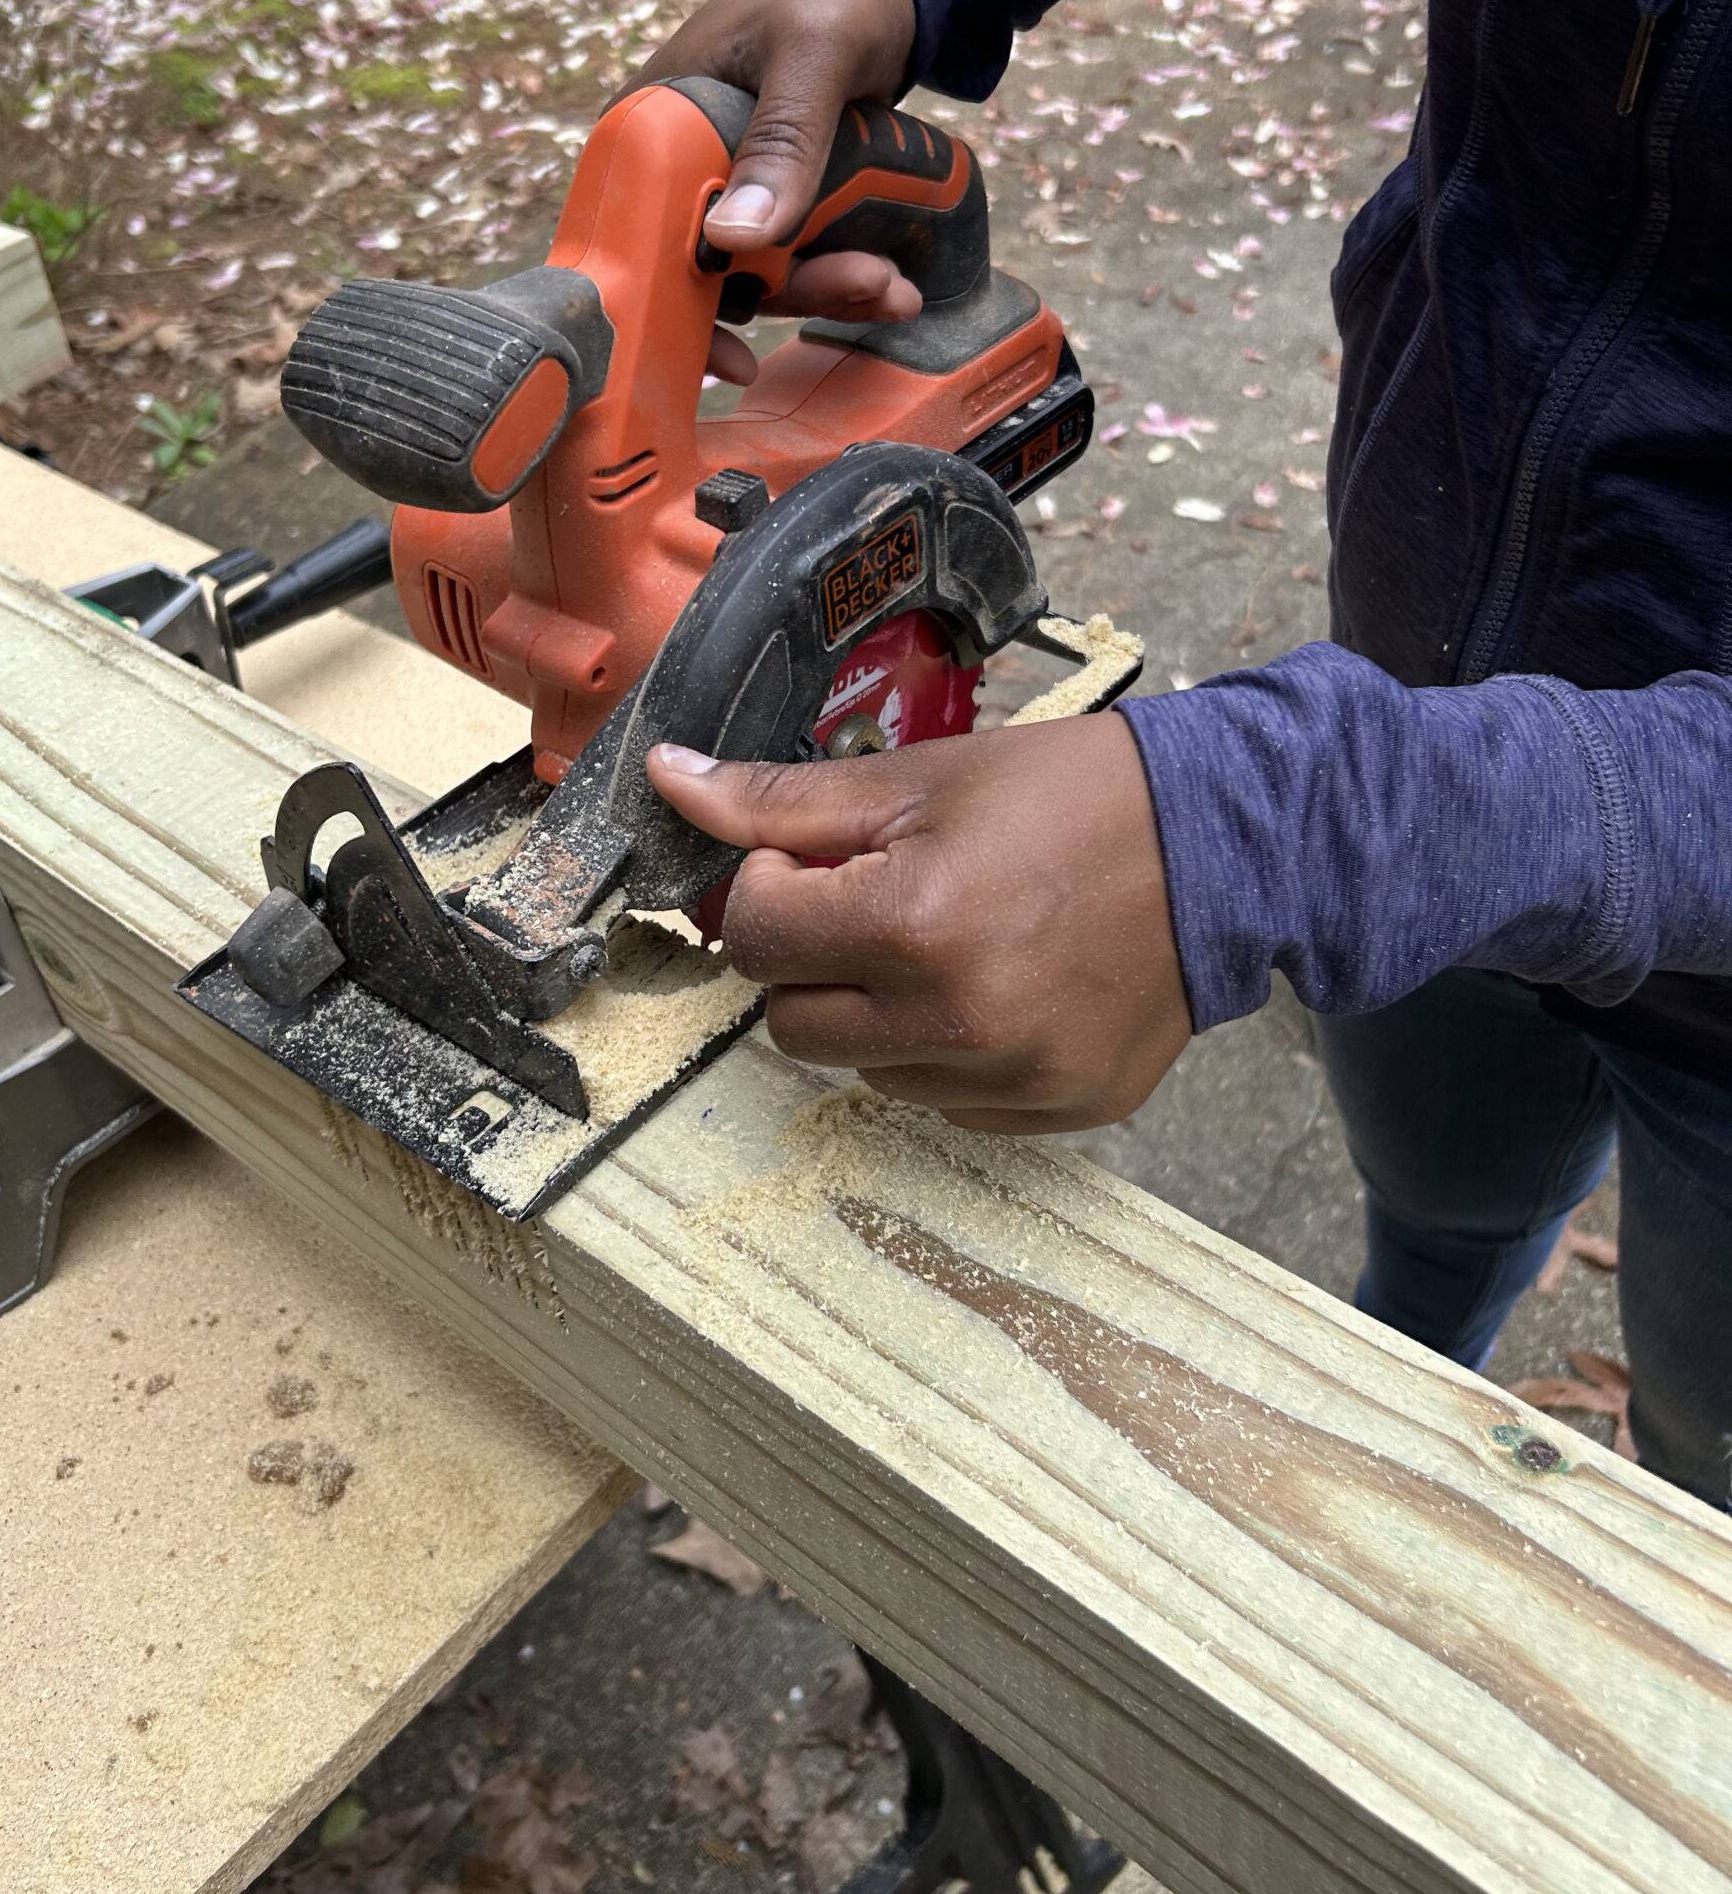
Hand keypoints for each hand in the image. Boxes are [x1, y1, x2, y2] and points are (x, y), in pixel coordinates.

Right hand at [626, 0, 922, 381]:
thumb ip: (781, 140)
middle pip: (707, 271)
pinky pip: (796, 252)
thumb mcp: (812, 52)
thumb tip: (733, 241)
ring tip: (892, 288)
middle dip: (790, 295)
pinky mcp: (772, 192)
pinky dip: (840, 272)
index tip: (728, 360)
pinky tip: (889, 283)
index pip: (635, 241)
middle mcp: (677, 162)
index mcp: (651, 125)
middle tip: (870, 287)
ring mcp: (725, 181)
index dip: (674, 312)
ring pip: (760, 272)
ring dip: (825, 290)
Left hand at [646, 715, 1191, 1131]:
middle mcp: (957, 1022)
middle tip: (875, 904)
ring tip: (950, 941)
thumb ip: (780, 801)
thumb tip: (667, 782)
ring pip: (866, 1070)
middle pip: (790, 1024)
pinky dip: (947, 1055)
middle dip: (811, 960)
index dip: (773, 890)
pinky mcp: (1054, 1114)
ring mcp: (1010, 1081)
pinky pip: (944, 1104)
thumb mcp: (919, 779)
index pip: (755, 941)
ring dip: (879, 1012)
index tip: (819, 863)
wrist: (1226, 845)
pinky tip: (999, 986)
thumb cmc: (1070, 796)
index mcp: (912, 925)